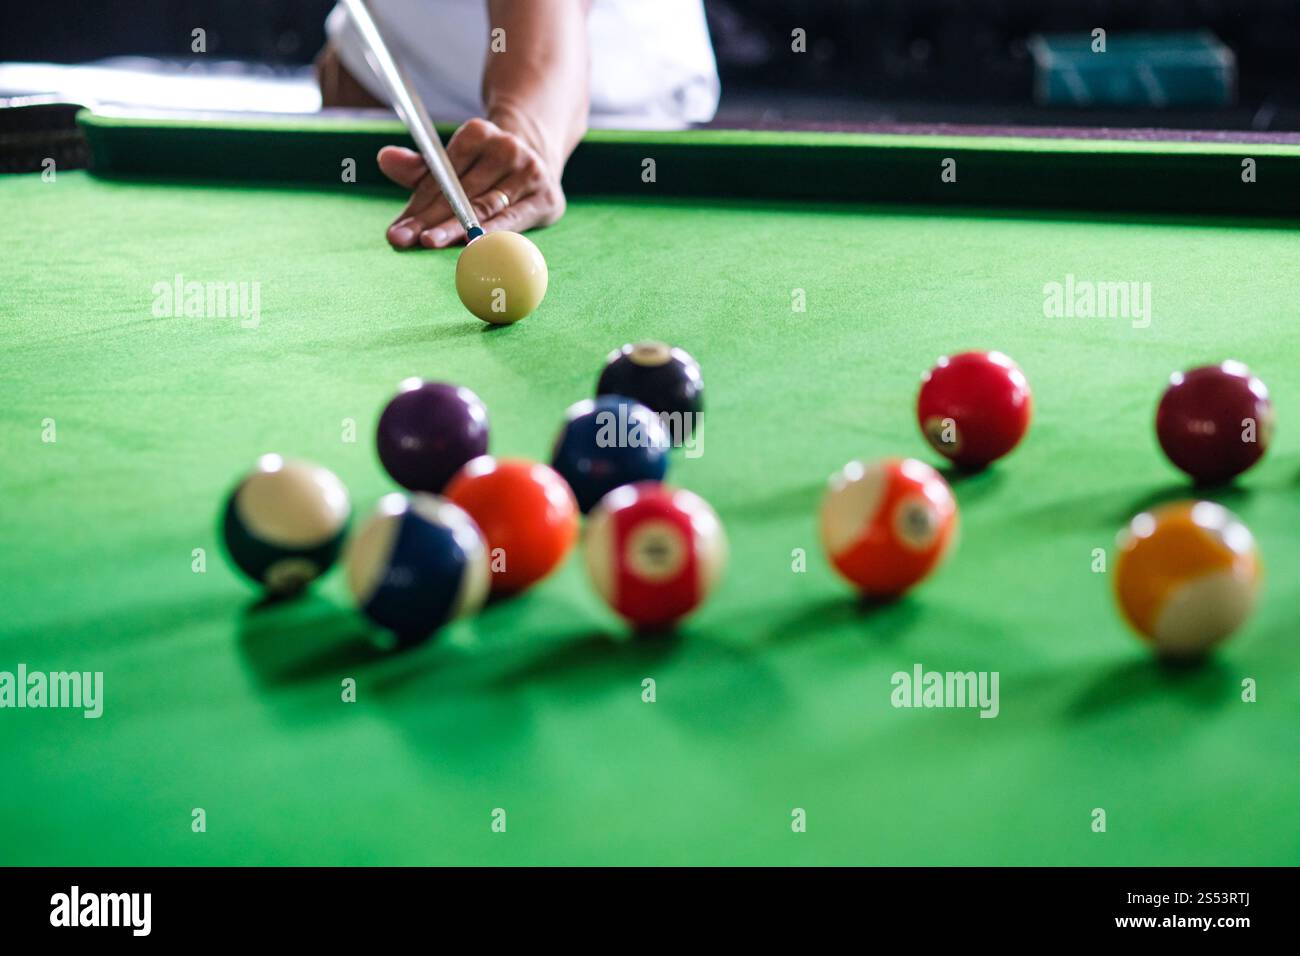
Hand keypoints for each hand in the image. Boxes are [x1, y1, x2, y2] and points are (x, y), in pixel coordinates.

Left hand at [379, 117, 566, 248]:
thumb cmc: (483, 169)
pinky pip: (513, 221)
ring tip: (429, 242)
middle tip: (403, 239)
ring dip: (454, 229)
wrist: (537, 160)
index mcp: (478, 133)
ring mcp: (530, 172)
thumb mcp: (451, 163)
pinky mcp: (546, 198)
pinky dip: (493, 235)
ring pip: (484, 207)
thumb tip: (384, 158)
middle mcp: (507, 148)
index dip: (417, 203)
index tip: (396, 228)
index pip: (442, 173)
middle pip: (461, 192)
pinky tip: (474, 249)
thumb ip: (418, 166)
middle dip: (429, 219)